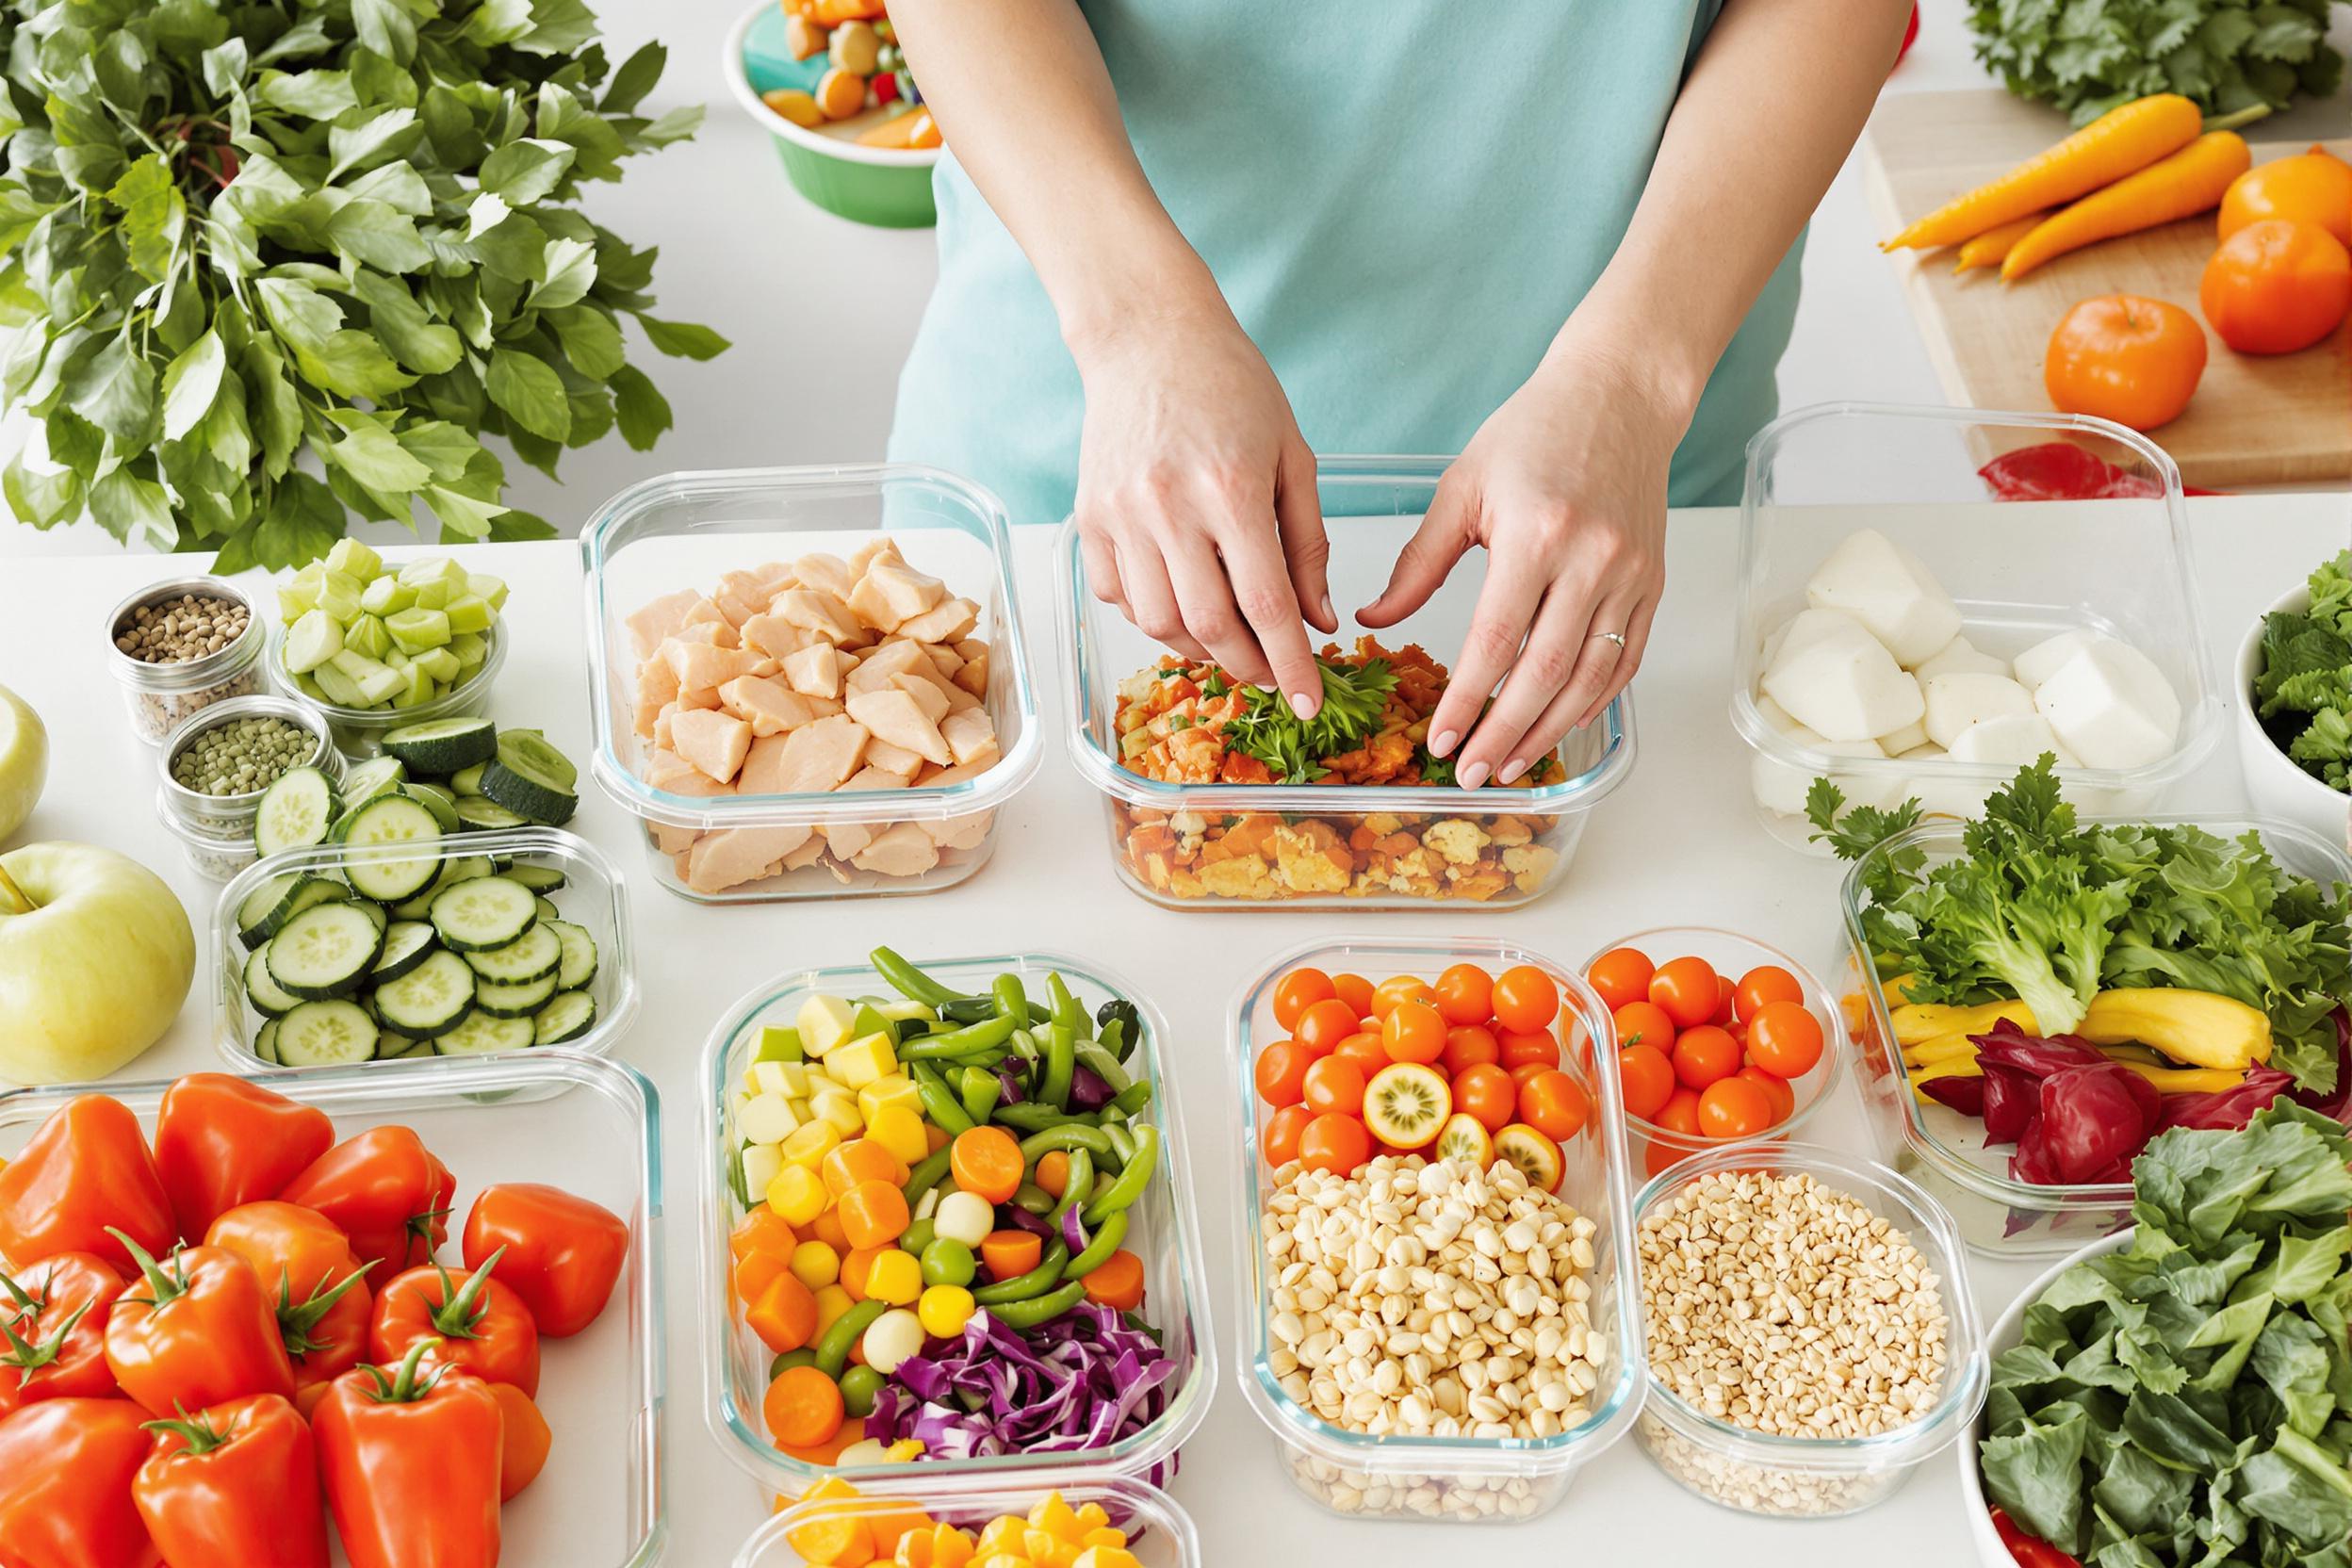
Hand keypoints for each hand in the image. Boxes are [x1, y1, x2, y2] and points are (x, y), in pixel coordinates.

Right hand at [1071, 306, 1336, 716]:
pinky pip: (1118, 596)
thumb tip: (1316, 621)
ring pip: (1158, 622)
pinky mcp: (1088, 517)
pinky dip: (1153, 617)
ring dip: (1200, 648)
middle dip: (1248, 666)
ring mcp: (1120, 515)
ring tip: (1230, 641)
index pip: (1266, 606)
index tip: (1309, 702)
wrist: (1148, 337)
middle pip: (1209, 626)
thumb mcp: (1293, 456)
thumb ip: (1308, 543)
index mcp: (1230, 490)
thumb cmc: (1232, 387)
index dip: (1291, 665)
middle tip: (1273, 674)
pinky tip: (1182, 604)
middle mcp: (1168, 508)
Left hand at [1360, 344, 1677, 788]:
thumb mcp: (1462, 489)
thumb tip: (1373, 621)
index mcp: (1536, 535)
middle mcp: (1592, 561)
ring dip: (1549, 731)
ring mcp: (1631, 576)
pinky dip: (1591, 703)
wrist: (1619, 396)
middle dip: (1504, 733)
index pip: (1495, 641)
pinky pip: (1624, 661)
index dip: (1466, 700)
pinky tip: (1557, 727)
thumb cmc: (1532, 433)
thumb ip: (1418, 563)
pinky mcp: (1652, 584)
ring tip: (1510, 765)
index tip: (1440, 741)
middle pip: (1545, 673)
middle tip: (1471, 773)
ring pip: (1590, 678)